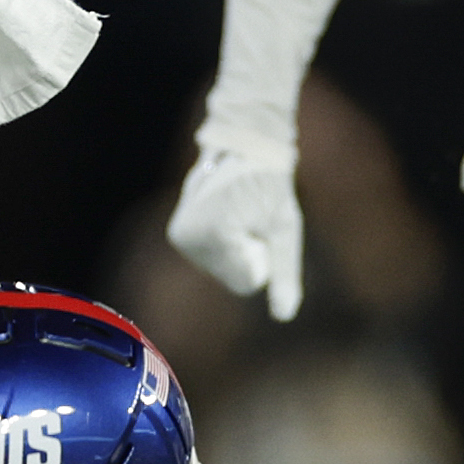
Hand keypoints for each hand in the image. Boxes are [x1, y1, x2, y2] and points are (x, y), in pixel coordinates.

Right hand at [167, 137, 303, 320]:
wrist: (243, 147)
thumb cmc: (270, 184)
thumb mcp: (285, 227)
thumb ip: (285, 272)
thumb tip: (285, 315)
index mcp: (215, 235)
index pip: (247, 282)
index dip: (263, 256)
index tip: (260, 225)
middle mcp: (189, 238)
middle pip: (231, 278)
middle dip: (247, 254)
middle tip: (250, 218)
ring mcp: (180, 236)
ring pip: (219, 270)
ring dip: (235, 249)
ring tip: (238, 214)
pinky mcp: (178, 234)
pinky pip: (210, 259)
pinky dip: (222, 244)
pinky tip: (224, 216)